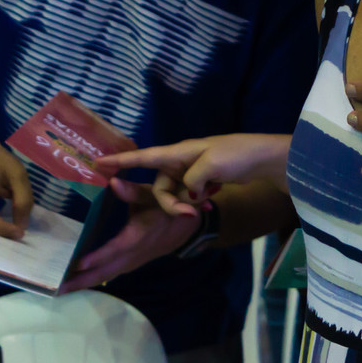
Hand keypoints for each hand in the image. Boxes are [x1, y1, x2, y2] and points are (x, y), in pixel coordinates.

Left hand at [61, 179, 196, 292]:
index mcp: (137, 236)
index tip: (77, 264)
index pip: (114, 250)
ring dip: (84, 283)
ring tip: (61, 288)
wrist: (187, 224)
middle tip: (57, 288)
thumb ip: (133, 191)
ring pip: (105, 276)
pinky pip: (110, 274)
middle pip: (104, 272)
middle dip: (81, 281)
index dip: (96, 257)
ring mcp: (132, 262)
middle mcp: (133, 254)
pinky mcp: (131, 263)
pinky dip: (93, 279)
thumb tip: (113, 182)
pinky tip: (79, 280)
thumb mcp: (154, 195)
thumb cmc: (167, 205)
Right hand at [97, 133, 289, 217]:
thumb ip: (190, 181)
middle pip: (160, 186)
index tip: (96, 162)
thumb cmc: (238, 155)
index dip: (120, 161)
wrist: (265, 158)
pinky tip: (211, 198)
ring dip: (185, 203)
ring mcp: (192, 170)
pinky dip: (195, 201)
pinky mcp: (203, 179)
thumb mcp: (212, 166)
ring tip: (207, 202)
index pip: (144, 156)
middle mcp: (182, 160)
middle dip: (170, 202)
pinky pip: (188, 195)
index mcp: (179, 152)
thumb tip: (185, 194)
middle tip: (191, 210)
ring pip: (174, 194)